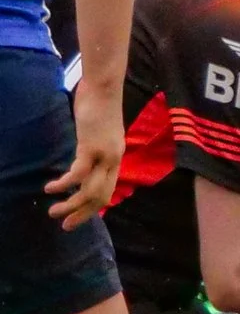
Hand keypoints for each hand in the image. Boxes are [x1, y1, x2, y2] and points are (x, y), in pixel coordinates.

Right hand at [46, 73, 125, 228]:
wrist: (103, 87)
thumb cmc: (98, 107)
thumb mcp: (97, 132)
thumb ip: (92, 147)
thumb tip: (83, 157)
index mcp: (115, 158)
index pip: (108, 190)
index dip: (93, 206)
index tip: (78, 217)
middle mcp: (113, 160)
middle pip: (101, 197)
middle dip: (83, 214)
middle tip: (66, 225)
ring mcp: (104, 155)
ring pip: (90, 190)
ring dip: (71, 204)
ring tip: (53, 212)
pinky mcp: (91, 147)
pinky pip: (78, 174)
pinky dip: (64, 184)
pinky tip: (51, 189)